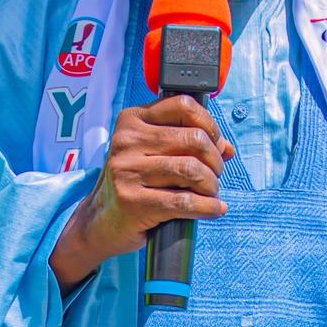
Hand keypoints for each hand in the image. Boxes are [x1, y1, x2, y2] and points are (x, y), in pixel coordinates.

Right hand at [50, 96, 232, 287]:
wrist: (100, 221)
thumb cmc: (133, 183)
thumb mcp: (153, 153)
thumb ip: (186, 143)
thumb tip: (226, 147)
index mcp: (132, 120)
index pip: (183, 105)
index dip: (209, 124)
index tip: (214, 143)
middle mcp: (127, 141)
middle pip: (194, 139)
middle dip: (214, 160)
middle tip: (214, 174)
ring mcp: (127, 171)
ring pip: (192, 170)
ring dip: (211, 185)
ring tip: (210, 193)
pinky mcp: (133, 202)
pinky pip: (184, 202)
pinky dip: (208, 207)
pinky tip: (213, 209)